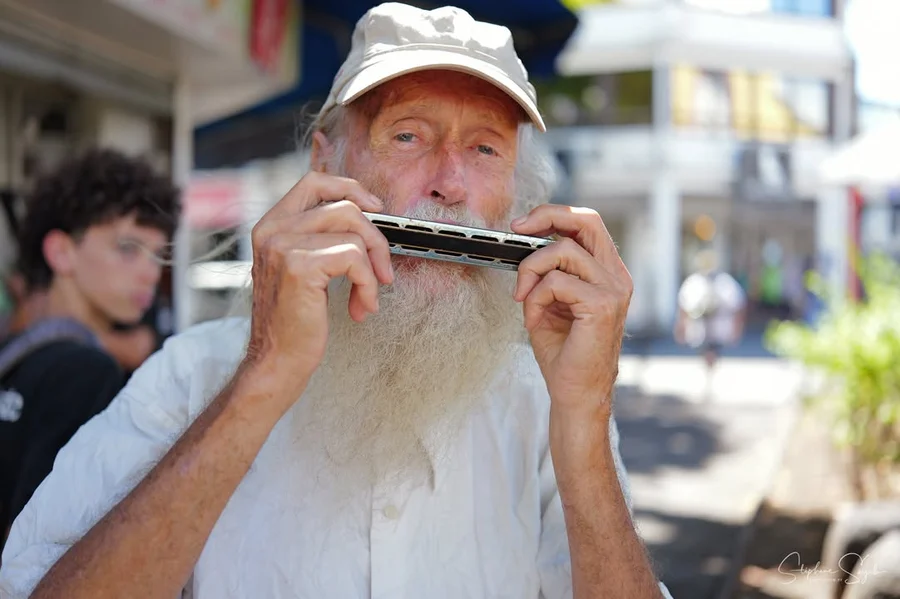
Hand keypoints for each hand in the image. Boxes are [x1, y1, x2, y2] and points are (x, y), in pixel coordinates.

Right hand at [244, 172, 392, 400]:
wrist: (276, 361)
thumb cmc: (293, 321)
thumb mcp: (301, 269)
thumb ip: (320, 239)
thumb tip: (366, 218)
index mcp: (271, 225)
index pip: (314, 181)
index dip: (350, 188)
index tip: (375, 209)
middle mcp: (272, 229)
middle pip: (344, 205)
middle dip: (375, 238)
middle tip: (382, 270)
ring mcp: (283, 245)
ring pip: (354, 230)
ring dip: (373, 267)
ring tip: (368, 295)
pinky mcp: (300, 266)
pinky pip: (355, 258)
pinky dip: (369, 284)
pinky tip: (362, 307)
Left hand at [511, 205, 631, 415]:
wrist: (576, 392)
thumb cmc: (563, 351)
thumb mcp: (550, 301)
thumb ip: (546, 272)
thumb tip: (525, 242)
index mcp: (606, 272)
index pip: (587, 224)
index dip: (554, 215)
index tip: (523, 225)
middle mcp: (616, 276)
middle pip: (587, 221)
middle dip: (546, 217)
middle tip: (517, 230)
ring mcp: (613, 289)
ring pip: (563, 250)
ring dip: (531, 271)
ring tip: (524, 297)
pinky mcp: (603, 304)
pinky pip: (556, 282)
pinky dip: (535, 297)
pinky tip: (534, 317)